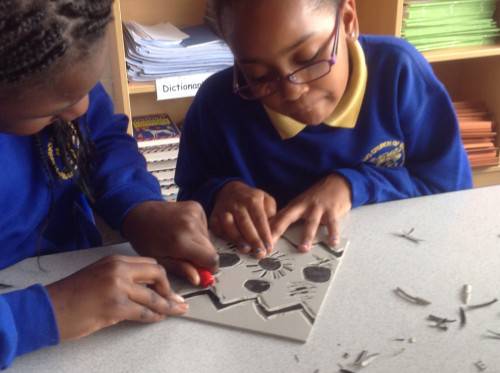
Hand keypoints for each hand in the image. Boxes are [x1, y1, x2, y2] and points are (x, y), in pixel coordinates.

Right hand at [46, 255, 186, 341]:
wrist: (49, 308)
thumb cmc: (70, 295)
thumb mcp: (98, 275)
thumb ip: (121, 278)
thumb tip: (144, 289)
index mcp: (114, 260)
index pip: (149, 263)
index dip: (162, 276)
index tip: (168, 286)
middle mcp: (118, 270)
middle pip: (157, 273)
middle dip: (169, 287)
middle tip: (176, 299)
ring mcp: (118, 287)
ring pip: (154, 296)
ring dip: (168, 305)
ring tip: (177, 310)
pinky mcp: (115, 306)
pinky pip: (144, 312)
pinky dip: (154, 316)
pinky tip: (159, 318)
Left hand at [122, 201, 218, 285]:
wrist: (140, 213)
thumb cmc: (145, 237)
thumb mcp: (159, 260)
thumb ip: (181, 269)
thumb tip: (198, 278)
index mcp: (181, 240)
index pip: (211, 259)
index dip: (208, 268)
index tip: (202, 271)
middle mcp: (191, 225)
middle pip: (211, 249)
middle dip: (202, 257)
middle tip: (186, 257)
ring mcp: (195, 213)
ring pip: (208, 238)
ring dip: (199, 244)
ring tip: (181, 241)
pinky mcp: (196, 207)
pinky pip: (205, 227)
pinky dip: (197, 232)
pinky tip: (183, 231)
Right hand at [210, 181, 276, 257]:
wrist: (230, 191)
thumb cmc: (251, 200)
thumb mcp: (267, 201)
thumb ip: (272, 216)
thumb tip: (273, 234)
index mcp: (252, 199)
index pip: (260, 219)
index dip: (264, 234)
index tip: (269, 247)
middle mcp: (237, 203)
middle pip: (245, 223)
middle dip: (253, 239)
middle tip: (259, 252)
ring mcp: (223, 210)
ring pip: (229, 225)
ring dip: (238, 239)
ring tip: (246, 249)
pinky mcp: (214, 218)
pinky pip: (218, 229)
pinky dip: (225, 238)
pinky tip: (232, 246)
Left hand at [271, 173, 351, 250]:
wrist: (337, 183)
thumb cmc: (317, 198)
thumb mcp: (301, 205)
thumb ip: (288, 217)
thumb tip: (271, 231)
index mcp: (294, 206)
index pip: (277, 219)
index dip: (267, 230)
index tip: (259, 242)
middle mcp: (304, 206)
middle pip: (287, 218)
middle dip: (278, 230)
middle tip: (270, 243)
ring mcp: (318, 208)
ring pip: (311, 223)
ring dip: (307, 236)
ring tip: (303, 249)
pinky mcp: (332, 210)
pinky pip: (332, 224)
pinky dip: (333, 234)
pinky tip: (332, 243)